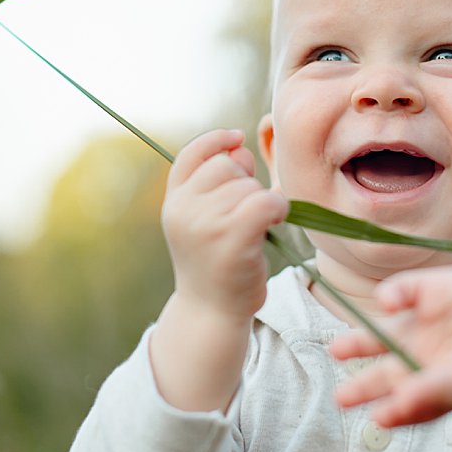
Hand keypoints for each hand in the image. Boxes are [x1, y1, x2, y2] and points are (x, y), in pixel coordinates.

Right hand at [161, 128, 288, 321]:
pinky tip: (274, 223)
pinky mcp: (232, 239)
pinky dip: (278, 208)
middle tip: (246, 214)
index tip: (237, 138)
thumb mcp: (202, 220)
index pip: (191, 154)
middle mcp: (183, 210)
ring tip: (253, 230)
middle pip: (228, 166)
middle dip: (246, 182)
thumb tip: (239, 146)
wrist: (211, 312)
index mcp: (173, 202)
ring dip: (262, 202)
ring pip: (250, 186)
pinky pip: (267, 201)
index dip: (216, 140)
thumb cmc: (216, 262)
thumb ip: (216, 183)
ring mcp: (205, 224)